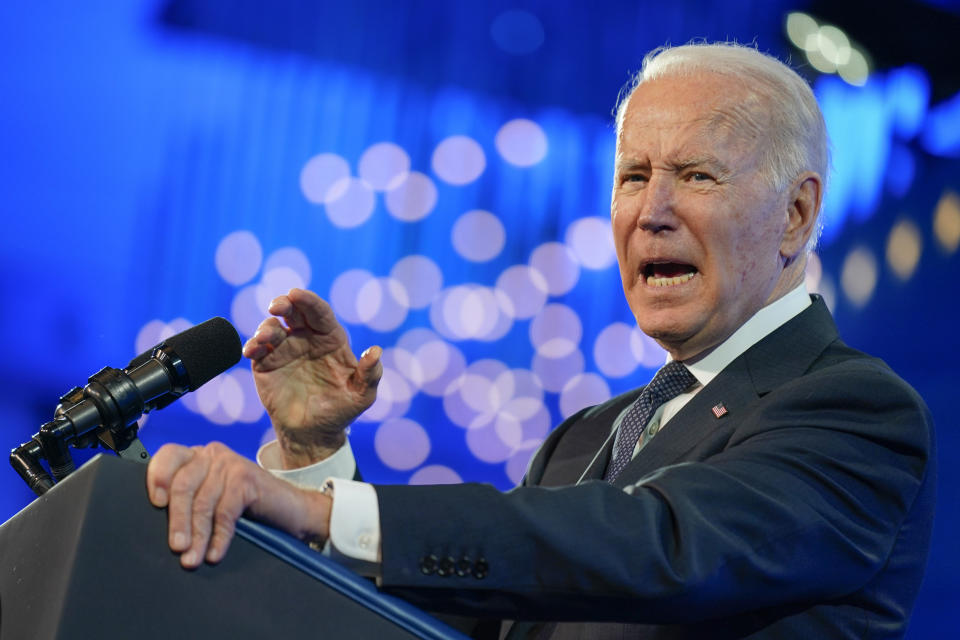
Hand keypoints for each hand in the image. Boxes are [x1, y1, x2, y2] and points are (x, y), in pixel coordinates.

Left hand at [146, 442, 330, 568]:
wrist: (290, 509)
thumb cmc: (245, 507)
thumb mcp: (210, 498)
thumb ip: (187, 499)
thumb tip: (154, 523)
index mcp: (197, 456)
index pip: (168, 456)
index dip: (158, 477)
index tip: (156, 505)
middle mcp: (212, 454)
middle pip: (183, 485)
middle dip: (178, 521)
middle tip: (177, 548)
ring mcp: (230, 465)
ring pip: (203, 502)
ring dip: (197, 536)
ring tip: (192, 559)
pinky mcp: (247, 479)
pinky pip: (225, 512)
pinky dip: (219, 537)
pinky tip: (215, 553)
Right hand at [243, 288, 381, 467]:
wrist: (313, 433)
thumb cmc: (340, 410)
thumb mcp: (361, 395)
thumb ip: (370, 374)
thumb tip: (375, 352)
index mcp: (330, 339)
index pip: (320, 312)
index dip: (309, 301)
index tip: (296, 294)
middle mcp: (306, 339)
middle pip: (293, 312)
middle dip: (284, 304)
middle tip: (278, 305)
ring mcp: (284, 349)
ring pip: (272, 328)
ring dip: (266, 327)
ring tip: (265, 338)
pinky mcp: (266, 364)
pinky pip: (256, 349)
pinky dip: (252, 345)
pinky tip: (252, 350)